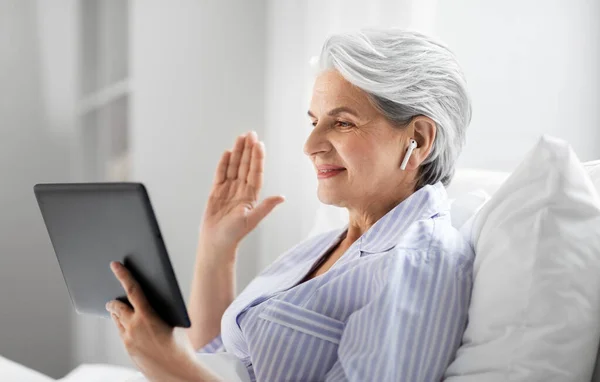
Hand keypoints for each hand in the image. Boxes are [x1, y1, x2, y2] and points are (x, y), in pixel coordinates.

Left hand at [106, 262, 212, 381]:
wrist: (177, 372)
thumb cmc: (181, 347)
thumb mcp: (173, 322)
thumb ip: (157, 311)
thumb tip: (149, 303)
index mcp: (147, 316)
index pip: (132, 289)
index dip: (123, 275)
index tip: (115, 265)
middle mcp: (133, 327)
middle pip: (116, 306)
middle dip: (114, 300)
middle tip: (113, 297)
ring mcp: (128, 340)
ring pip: (116, 321)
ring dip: (117, 314)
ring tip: (119, 310)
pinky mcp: (128, 350)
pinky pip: (121, 334)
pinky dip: (123, 327)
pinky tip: (129, 327)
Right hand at [200, 131, 284, 255]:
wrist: (216, 243)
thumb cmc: (234, 235)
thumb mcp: (252, 220)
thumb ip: (265, 207)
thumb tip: (281, 197)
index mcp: (251, 195)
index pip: (255, 172)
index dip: (257, 158)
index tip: (259, 144)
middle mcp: (241, 190)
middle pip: (245, 165)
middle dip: (248, 149)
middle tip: (250, 133)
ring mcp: (229, 190)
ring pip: (234, 167)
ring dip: (237, 153)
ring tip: (240, 138)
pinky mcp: (217, 192)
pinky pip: (221, 174)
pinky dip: (223, 163)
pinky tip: (227, 153)